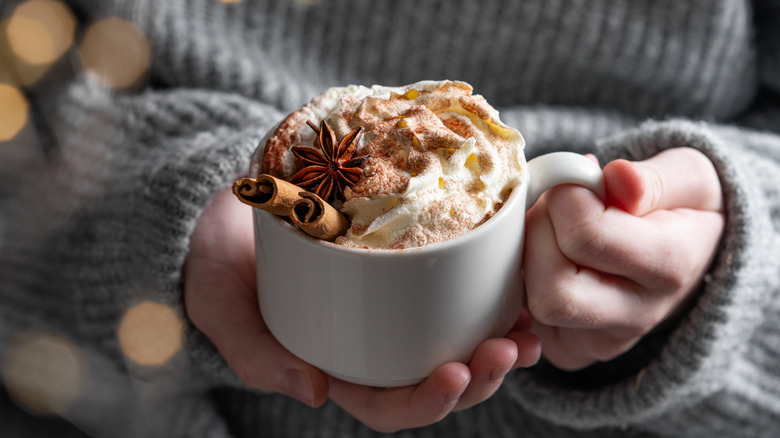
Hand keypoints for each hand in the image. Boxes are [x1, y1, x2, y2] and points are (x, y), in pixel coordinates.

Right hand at [184, 185, 540, 431]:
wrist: (231, 207)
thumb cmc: (220, 264)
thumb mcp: (222, 308)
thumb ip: (256, 354)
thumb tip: (315, 393)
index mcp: (335, 369)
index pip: (390, 406)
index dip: (428, 402)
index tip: (458, 372)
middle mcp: (371, 346)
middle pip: (437, 379)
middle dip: (482, 375)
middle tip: (512, 346)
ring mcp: (392, 310)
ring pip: (457, 342)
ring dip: (501, 343)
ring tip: (530, 327)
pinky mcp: (408, 269)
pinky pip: (456, 293)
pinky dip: (490, 295)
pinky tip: (517, 285)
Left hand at [523, 147, 723, 369]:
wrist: (689, 258)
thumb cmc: (681, 209)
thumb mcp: (688, 176)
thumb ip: (653, 178)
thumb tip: (619, 177)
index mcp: (670, 266)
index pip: (585, 235)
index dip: (565, 196)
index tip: (578, 180)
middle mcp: (636, 316)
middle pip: (551, 288)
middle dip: (538, 234)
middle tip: (555, 207)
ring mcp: (600, 341)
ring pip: (532, 306)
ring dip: (527, 256)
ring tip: (554, 228)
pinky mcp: (570, 350)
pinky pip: (524, 321)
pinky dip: (522, 282)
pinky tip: (549, 256)